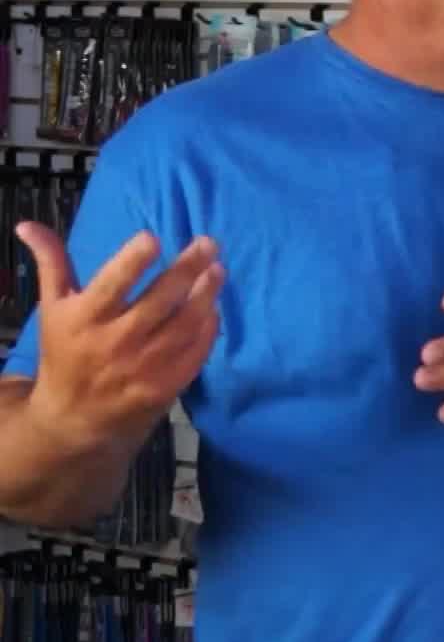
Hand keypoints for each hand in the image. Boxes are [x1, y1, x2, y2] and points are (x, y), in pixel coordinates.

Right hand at [16, 223, 222, 451]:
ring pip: (183, 325)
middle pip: (158, 301)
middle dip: (186, 269)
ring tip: (218, 269)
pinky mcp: (163, 387)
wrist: (72, 417)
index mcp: (84, 319)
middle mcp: (114, 342)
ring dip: (205, 295)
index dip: (132, 262)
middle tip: (209, 243)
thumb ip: (51, 263)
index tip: (152, 237)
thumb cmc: (65, 351)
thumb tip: (28, 223)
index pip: (111, 286)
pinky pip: (194, 353)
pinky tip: (214, 308)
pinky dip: (208, 329)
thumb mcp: (54, 308)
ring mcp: (142, 367)